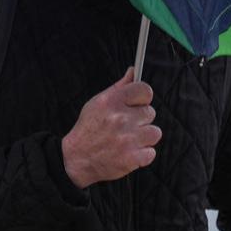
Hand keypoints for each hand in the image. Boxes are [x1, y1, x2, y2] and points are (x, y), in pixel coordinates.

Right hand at [61, 68, 160, 187]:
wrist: (75, 159)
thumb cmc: (89, 128)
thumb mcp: (98, 102)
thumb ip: (119, 87)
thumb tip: (133, 71)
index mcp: (112, 102)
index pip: (145, 90)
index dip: (143, 97)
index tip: (138, 104)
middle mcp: (120, 118)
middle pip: (150, 112)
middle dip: (141, 119)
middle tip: (126, 126)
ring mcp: (127, 139)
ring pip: (154, 133)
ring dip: (144, 138)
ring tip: (129, 140)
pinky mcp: (131, 158)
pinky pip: (151, 152)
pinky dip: (142, 155)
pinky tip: (129, 153)